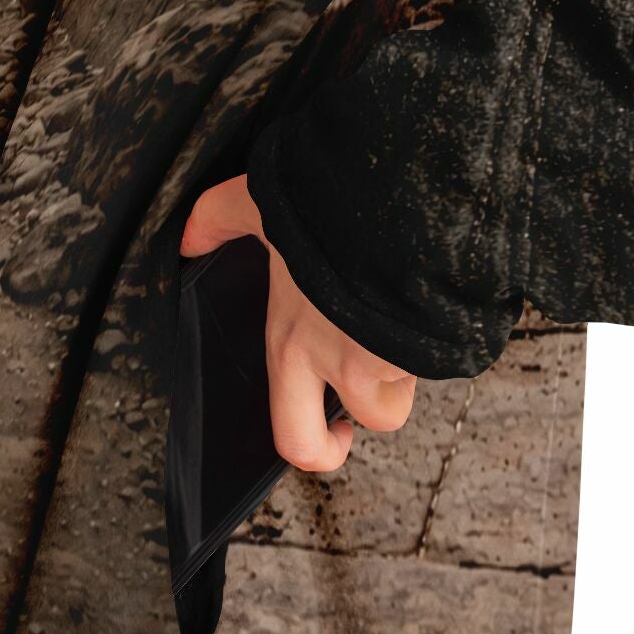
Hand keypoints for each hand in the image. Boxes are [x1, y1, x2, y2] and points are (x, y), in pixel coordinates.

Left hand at [179, 174, 416, 472]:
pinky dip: (434, 325)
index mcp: (293, 347)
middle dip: (379, 411)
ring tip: (397, 308)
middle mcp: (341, 361)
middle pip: (372, 421)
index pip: (295, 439)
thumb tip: (191, 236)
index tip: (333, 431)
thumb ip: (218, 221)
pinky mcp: (436, 334)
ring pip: (412, 376)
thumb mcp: (256, 202)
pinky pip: (442, 345)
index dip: (319, 450)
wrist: (397, 183)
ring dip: (409, 354)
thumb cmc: (325, 200)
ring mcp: (392, 352)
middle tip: (376, 392)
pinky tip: (422, 289)